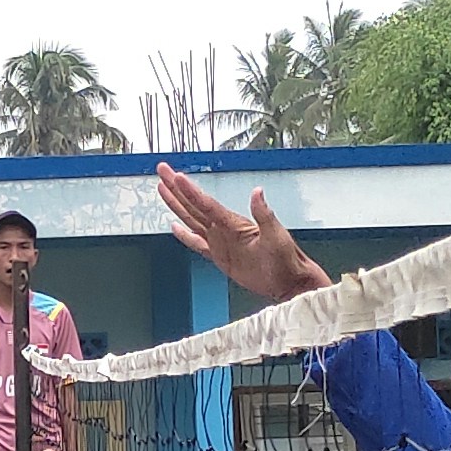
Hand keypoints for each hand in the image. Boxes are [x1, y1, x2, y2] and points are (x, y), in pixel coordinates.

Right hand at [155, 161, 328, 304]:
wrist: (288, 280)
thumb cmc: (286, 259)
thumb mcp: (277, 236)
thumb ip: (265, 214)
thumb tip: (258, 191)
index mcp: (233, 223)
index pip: (205, 204)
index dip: (189, 191)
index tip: (176, 176)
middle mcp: (223, 228)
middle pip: (192, 205)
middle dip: (176, 188)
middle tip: (162, 170)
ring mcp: (220, 241)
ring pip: (191, 219)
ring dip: (176, 204)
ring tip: (162, 189)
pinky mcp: (219, 256)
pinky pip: (197, 244)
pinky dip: (184, 235)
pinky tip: (174, 226)